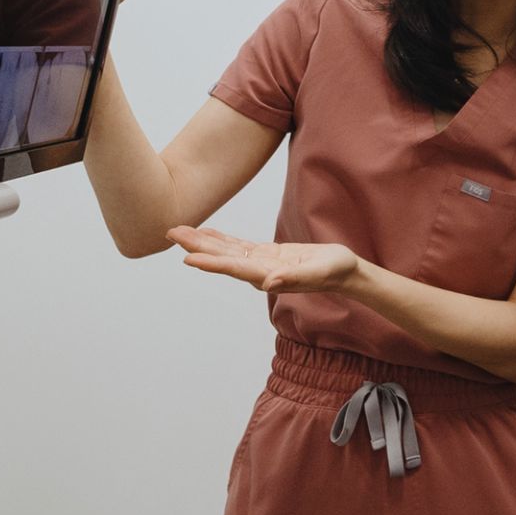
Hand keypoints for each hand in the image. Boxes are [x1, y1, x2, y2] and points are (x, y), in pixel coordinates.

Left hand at [170, 225, 362, 293]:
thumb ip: (294, 279)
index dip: (210, 262)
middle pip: (222, 258)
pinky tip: (207, 232)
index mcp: (268, 275)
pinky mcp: (266, 254)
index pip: (233, 268)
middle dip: (196, 247)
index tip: (187, 258)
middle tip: (171, 233)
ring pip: (225, 251)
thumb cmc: (336, 272)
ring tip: (180, 231)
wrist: (345, 272)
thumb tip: (268, 283)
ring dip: (203, 241)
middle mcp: (259, 271)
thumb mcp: (319, 273)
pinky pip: (237, 246)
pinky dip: (220, 239)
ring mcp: (261, 262)